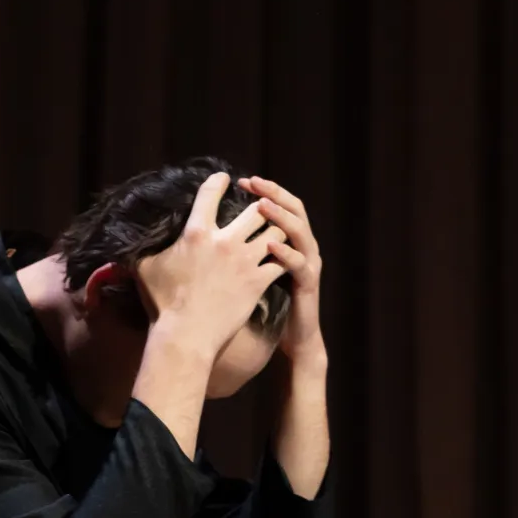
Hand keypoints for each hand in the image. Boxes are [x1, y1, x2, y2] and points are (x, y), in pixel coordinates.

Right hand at [133, 172, 287, 358]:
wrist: (185, 335)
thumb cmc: (162, 303)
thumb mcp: (145, 269)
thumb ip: (141, 250)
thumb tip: (125, 243)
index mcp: (196, 233)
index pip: (210, 194)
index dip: (219, 182)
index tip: (226, 178)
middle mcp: (225, 241)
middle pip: (257, 211)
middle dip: (261, 208)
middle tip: (261, 210)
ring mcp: (245, 261)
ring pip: (276, 233)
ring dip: (278, 233)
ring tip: (276, 236)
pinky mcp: (258, 282)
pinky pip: (282, 263)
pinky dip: (285, 260)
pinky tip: (284, 262)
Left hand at [244, 175, 324, 367]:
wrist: (293, 338)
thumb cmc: (268, 303)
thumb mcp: (253, 270)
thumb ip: (241, 250)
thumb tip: (209, 233)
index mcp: (289, 239)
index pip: (279, 204)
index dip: (262, 190)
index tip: (239, 180)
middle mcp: (303, 246)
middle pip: (293, 208)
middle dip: (272, 194)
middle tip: (252, 183)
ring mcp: (308, 263)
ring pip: (300, 231)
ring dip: (280, 216)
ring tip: (262, 206)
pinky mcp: (308, 284)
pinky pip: (299, 264)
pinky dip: (286, 252)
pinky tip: (270, 245)